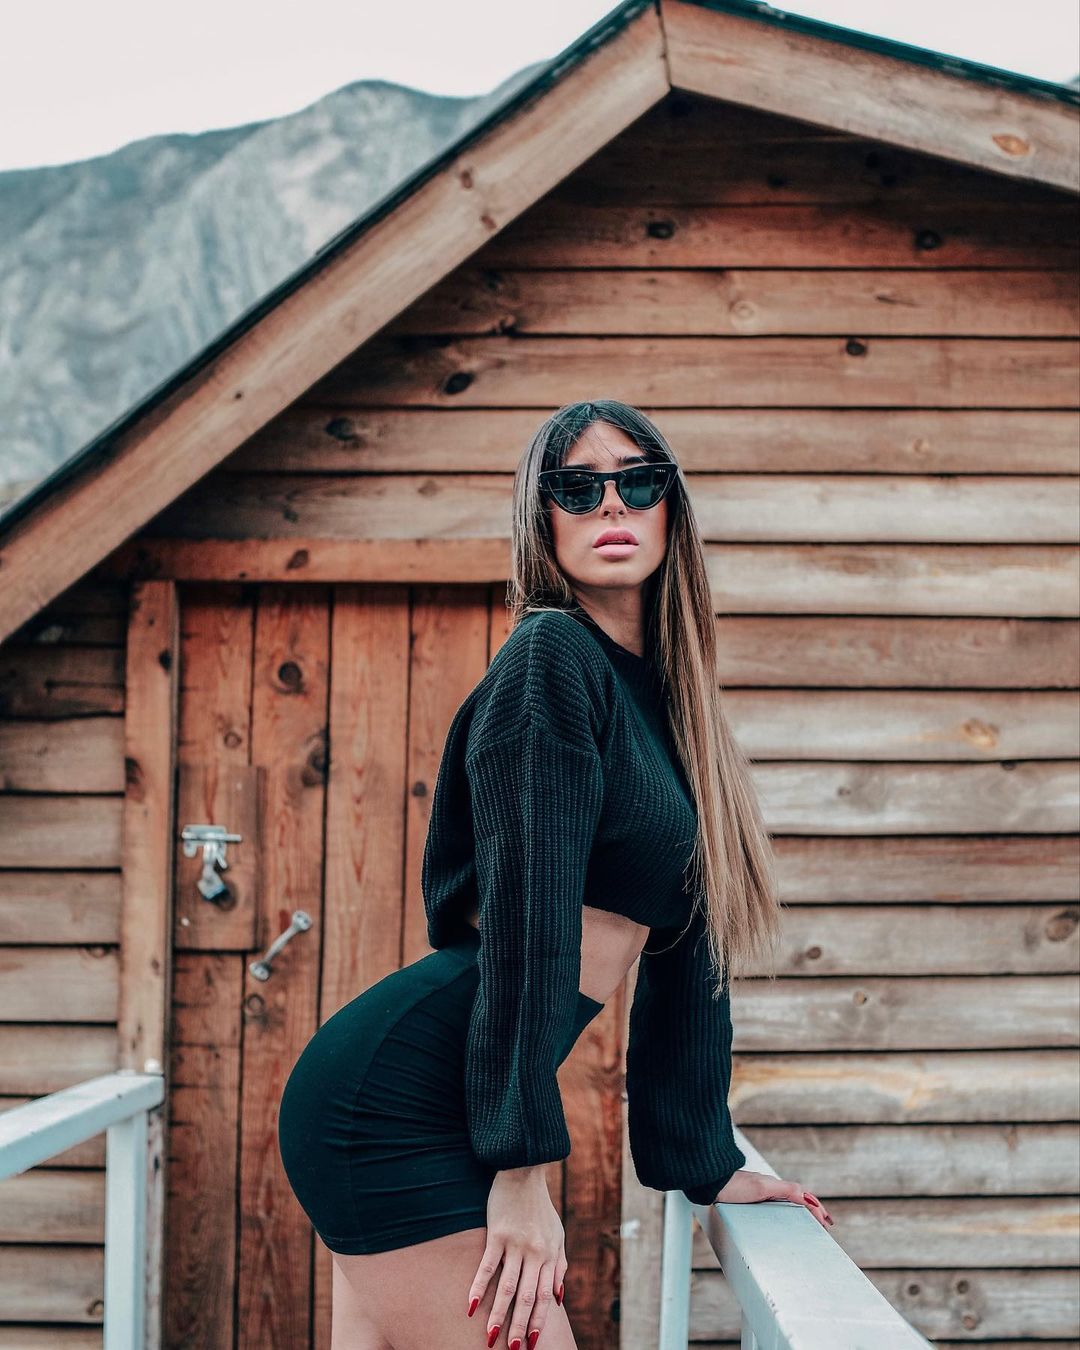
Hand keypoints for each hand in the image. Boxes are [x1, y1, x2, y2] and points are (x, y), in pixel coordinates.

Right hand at [467, 1166, 564, 1348]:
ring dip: (498, 1314)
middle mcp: (534, 1254)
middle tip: (512, 1349)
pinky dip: (479, 1287)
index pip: (544, 1297)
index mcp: (550, 1256)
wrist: (525, 1173)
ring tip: (490, 1336)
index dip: (539, 1321)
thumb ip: (559, 1266)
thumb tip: (558, 1297)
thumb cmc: (541, 1208)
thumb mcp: (558, 1236)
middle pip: (526, 1298)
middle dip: (520, 1326)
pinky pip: (487, 1266)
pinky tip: (471, 1305)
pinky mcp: (497, 1235)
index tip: (533, 1343)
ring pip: (507, 1287)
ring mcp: (515, 1245)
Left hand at [713, 1169, 834, 1230]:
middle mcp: (770, 1188)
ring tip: (812, 1221)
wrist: (710, 1183)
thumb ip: (785, 1190)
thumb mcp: (761, 1188)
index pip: (803, 1197)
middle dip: (814, 1209)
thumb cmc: (733, 1187)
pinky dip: (789, 1211)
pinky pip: (777, 1205)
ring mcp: (761, 1193)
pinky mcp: (752, 1199)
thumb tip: (806, 1198)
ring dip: (803, 1210)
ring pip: (789, 1201)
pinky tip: (787, 1219)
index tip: (826, 1223)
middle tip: (826, 1223)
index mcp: (775, 1186)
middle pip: (799, 1198)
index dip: (816, 1209)